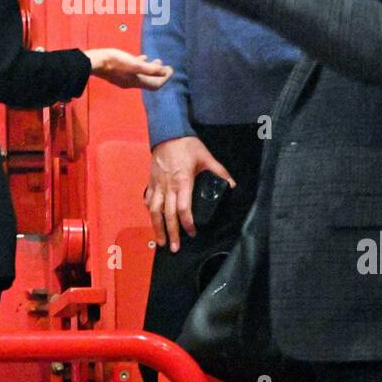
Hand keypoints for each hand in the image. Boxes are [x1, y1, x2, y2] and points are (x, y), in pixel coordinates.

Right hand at [84, 49, 172, 89]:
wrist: (94, 62)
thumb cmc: (114, 61)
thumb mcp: (133, 64)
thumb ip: (149, 68)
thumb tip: (164, 71)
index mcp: (136, 81)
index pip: (155, 85)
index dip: (165, 78)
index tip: (171, 69)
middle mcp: (131, 82)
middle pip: (149, 81)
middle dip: (159, 74)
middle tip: (166, 66)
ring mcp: (124, 78)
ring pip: (142, 75)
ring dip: (150, 69)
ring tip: (155, 60)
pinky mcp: (118, 72)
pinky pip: (133, 70)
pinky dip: (140, 65)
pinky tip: (140, 57)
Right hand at [143, 135, 234, 251]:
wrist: (167, 133)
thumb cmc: (187, 145)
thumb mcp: (206, 157)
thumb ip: (220, 172)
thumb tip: (232, 185)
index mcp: (183, 181)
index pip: (184, 208)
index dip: (188, 223)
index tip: (192, 233)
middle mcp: (168, 186)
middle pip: (168, 214)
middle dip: (171, 233)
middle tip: (174, 248)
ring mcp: (158, 185)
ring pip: (154, 210)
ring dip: (157, 227)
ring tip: (160, 241)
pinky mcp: (151, 182)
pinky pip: (148, 200)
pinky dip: (150, 211)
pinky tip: (153, 218)